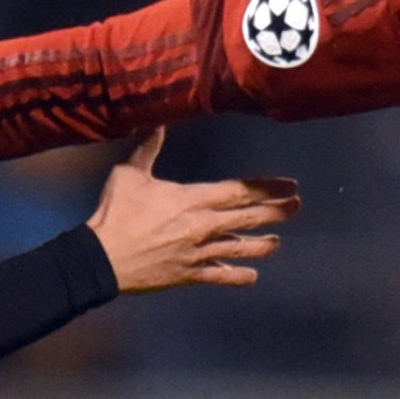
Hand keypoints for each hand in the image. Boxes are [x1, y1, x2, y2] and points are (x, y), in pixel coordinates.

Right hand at [86, 132, 299, 292]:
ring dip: (263, 245)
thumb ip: (148, 149)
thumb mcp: (130, 174)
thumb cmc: (116, 213)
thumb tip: (157, 122)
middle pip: (249, 218)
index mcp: (194, 199)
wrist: (103, 258)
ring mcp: (200, 252)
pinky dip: (238, 276)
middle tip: (296, 206)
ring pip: (241, 248)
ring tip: (277, 242)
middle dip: (276, 212)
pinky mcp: (190, 274)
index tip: (289, 185)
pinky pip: (221, 276)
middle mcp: (204, 226)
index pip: (240, 191)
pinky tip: (253, 276)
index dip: (268, 187)